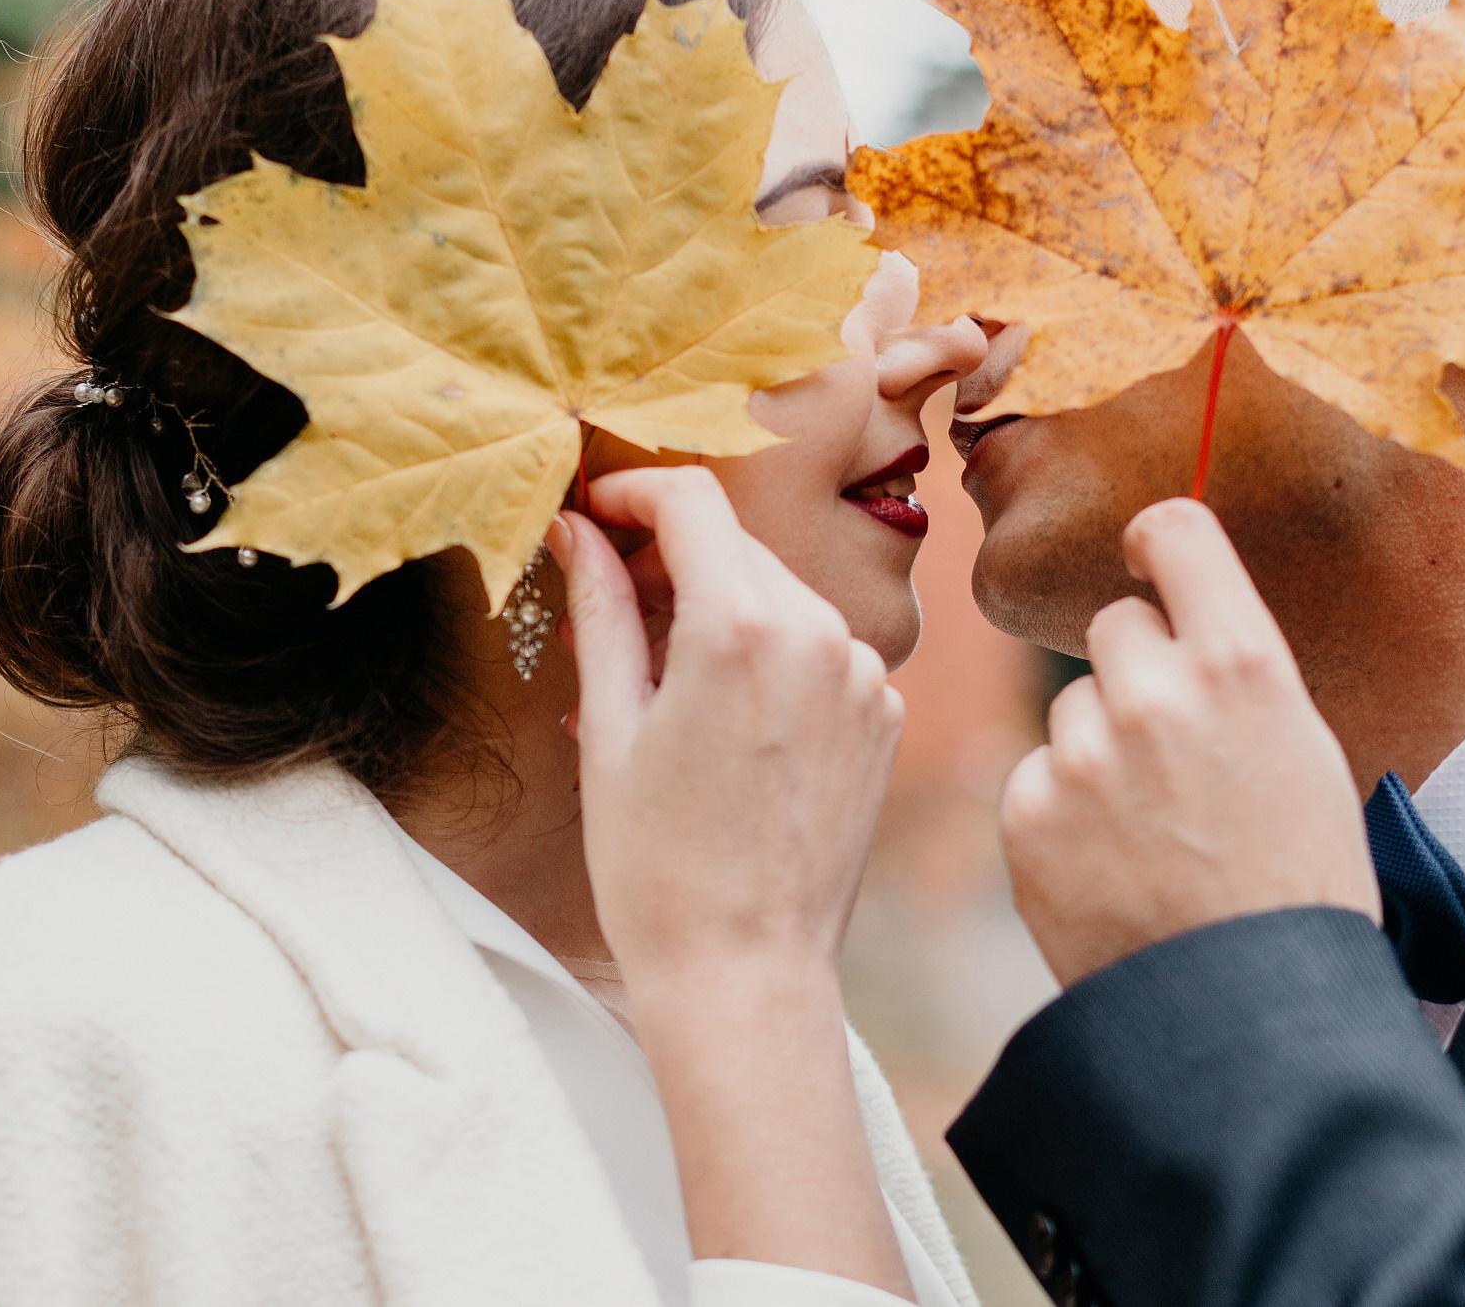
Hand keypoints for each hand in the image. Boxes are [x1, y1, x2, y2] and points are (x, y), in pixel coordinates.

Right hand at [548, 466, 911, 1298]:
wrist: (747, 973)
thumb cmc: (658, 869)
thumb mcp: (609, 730)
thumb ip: (602, 611)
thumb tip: (580, 531)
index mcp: (742, 626)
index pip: (690, 502)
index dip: (633, 491)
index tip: (594, 511)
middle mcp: (820, 634)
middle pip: (736, 548)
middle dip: (670, 558)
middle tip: (606, 604)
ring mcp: (864, 676)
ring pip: (781, 597)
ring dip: (720, 610)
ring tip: (655, 680)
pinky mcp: (884, 716)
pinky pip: (820, 652)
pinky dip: (770, 658)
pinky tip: (721, 718)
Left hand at [1000, 497, 1378, 988]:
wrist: (1247, 1009)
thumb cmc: (1296, 883)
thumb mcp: (1303, 752)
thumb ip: (1235, 672)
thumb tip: (1178, 615)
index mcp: (1241, 664)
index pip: (1176, 533)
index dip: (1158, 543)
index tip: (1147, 560)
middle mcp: (1154, 692)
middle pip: (1115, 627)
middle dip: (1137, 670)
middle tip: (1174, 752)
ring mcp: (1082, 753)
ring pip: (1072, 707)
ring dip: (1099, 747)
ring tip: (1153, 831)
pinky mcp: (1028, 811)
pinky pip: (1037, 776)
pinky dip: (1063, 813)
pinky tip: (1112, 867)